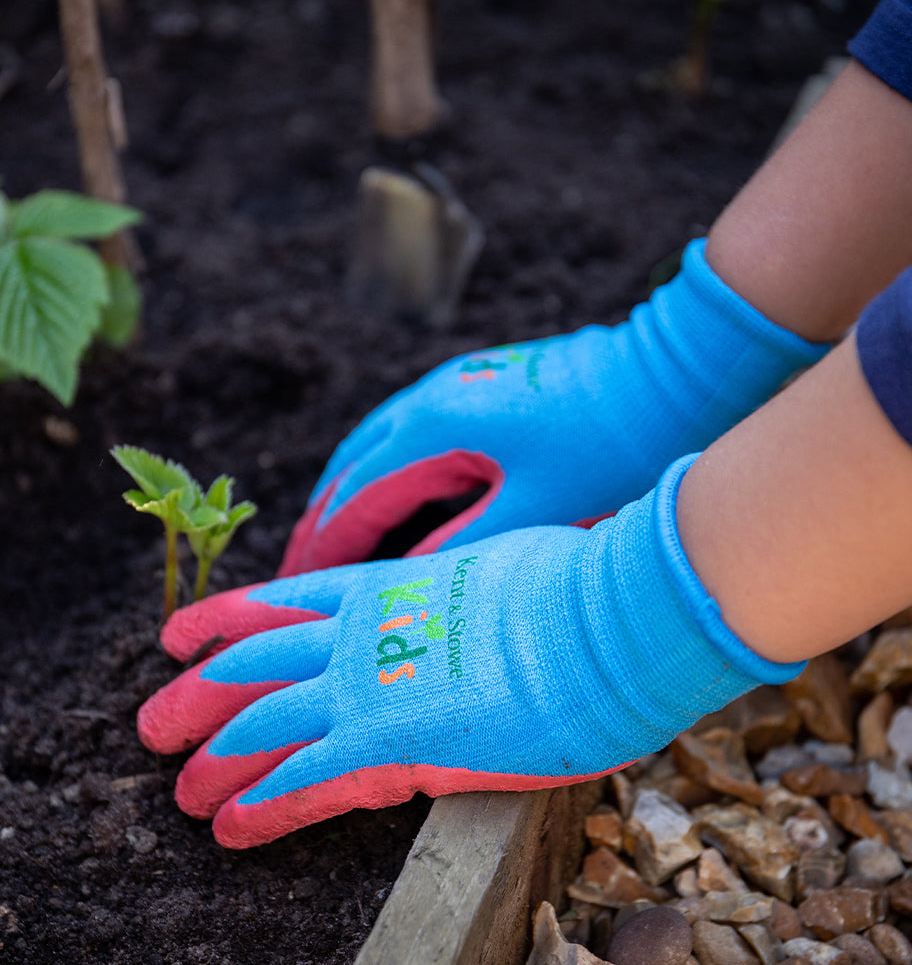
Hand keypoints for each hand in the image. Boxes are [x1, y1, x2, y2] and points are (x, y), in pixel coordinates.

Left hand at [139, 456, 803, 848]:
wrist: (611, 609)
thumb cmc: (576, 586)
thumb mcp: (494, 572)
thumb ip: (451, 596)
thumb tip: (442, 608)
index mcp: (389, 588)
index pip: (282, 600)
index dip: (222, 619)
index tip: (178, 634)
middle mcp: (365, 632)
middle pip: (251, 662)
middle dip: (196, 694)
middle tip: (154, 723)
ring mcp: (375, 686)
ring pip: (262, 724)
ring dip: (216, 759)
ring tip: (182, 791)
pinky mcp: (398, 745)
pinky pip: (307, 780)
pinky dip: (263, 805)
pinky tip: (230, 827)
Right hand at [278, 239, 826, 575]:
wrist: (670, 374)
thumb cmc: (609, 446)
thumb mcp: (535, 509)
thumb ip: (463, 545)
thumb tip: (403, 583)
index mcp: (432, 430)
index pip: (355, 500)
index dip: (322, 550)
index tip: (292, 590)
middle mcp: (428, 401)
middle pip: (351, 469)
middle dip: (323, 523)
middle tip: (295, 572)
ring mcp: (451, 387)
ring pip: (375, 447)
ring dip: (348, 495)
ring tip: (328, 539)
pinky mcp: (476, 386)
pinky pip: (407, 433)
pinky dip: (383, 470)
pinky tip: (393, 491)